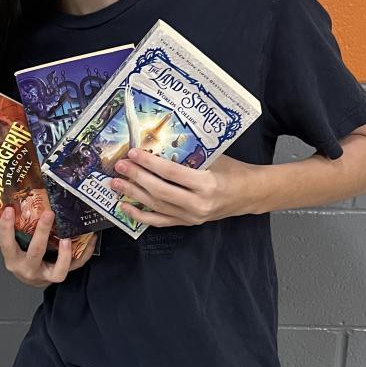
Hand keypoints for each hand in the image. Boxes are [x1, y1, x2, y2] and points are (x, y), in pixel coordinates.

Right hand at [0, 208, 96, 287]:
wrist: (31, 279)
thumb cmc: (21, 259)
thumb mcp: (14, 247)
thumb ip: (15, 231)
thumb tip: (17, 202)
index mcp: (14, 260)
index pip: (7, 244)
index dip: (7, 227)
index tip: (9, 210)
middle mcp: (29, 269)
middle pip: (36, 252)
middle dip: (42, 233)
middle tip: (48, 214)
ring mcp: (46, 275)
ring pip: (58, 269)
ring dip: (65, 254)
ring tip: (67, 237)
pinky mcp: (60, 275)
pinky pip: (76, 266)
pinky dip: (85, 253)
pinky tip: (90, 238)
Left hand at [110, 149, 260, 226]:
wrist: (249, 194)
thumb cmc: (232, 171)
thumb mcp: (214, 157)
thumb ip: (189, 154)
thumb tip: (158, 143)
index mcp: (207, 184)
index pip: (171, 173)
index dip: (150, 163)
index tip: (133, 154)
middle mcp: (198, 204)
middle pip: (159, 190)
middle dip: (136, 177)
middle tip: (119, 166)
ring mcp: (192, 217)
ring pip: (156, 206)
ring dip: (133, 194)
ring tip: (116, 184)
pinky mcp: (188, 223)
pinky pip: (159, 221)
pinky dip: (141, 215)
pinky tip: (125, 207)